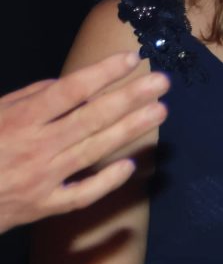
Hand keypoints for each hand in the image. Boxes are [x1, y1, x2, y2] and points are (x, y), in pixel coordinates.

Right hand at [0, 52, 167, 232]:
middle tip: (162, 82)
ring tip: (159, 111)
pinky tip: (129, 165)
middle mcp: (34, 147)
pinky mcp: (43, 204)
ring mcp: (41, 178)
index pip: (68, 91)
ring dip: (129, 130)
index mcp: (18, 121)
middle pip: (90, 118)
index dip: (101, 74)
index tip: (131, 58)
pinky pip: (82, 194)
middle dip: (129, 97)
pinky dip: (106, 181)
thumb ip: (27, 98)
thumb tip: (64, 85)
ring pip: (93, 151)